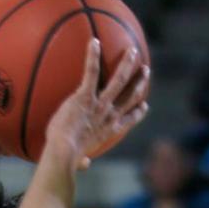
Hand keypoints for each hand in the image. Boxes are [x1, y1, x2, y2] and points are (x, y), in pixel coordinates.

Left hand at [44, 39, 148, 168]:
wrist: (63, 154)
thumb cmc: (66, 159)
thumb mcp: (78, 160)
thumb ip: (83, 161)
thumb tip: (84, 166)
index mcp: (108, 131)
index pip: (128, 120)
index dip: (138, 112)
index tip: (144, 106)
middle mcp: (108, 115)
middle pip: (129, 95)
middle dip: (140, 82)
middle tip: (145, 70)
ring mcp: (98, 104)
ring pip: (119, 80)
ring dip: (127, 64)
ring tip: (131, 51)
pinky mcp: (84, 96)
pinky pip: (91, 72)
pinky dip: (92, 56)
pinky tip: (94, 42)